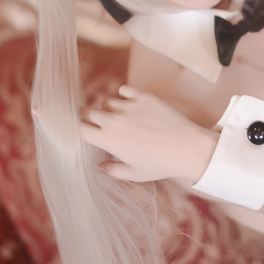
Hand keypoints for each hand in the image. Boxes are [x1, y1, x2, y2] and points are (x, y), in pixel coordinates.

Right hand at [80, 85, 216, 181]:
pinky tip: (126, 102)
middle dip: (86, 116)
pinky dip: (122, 95)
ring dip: (107, 108)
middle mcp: (115, 120)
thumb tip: (100, 165)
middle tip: (89, 119)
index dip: (75, 128)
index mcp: (109, 140)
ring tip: (116, 116)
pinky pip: (124, 90)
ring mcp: (130, 106)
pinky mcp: (144, 97)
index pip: (79, 129)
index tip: (78, 130)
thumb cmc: (161, 164)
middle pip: (87, 111)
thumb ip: (113, 169)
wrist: (188, 148)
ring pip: (107, 101)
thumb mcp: (135, 173)